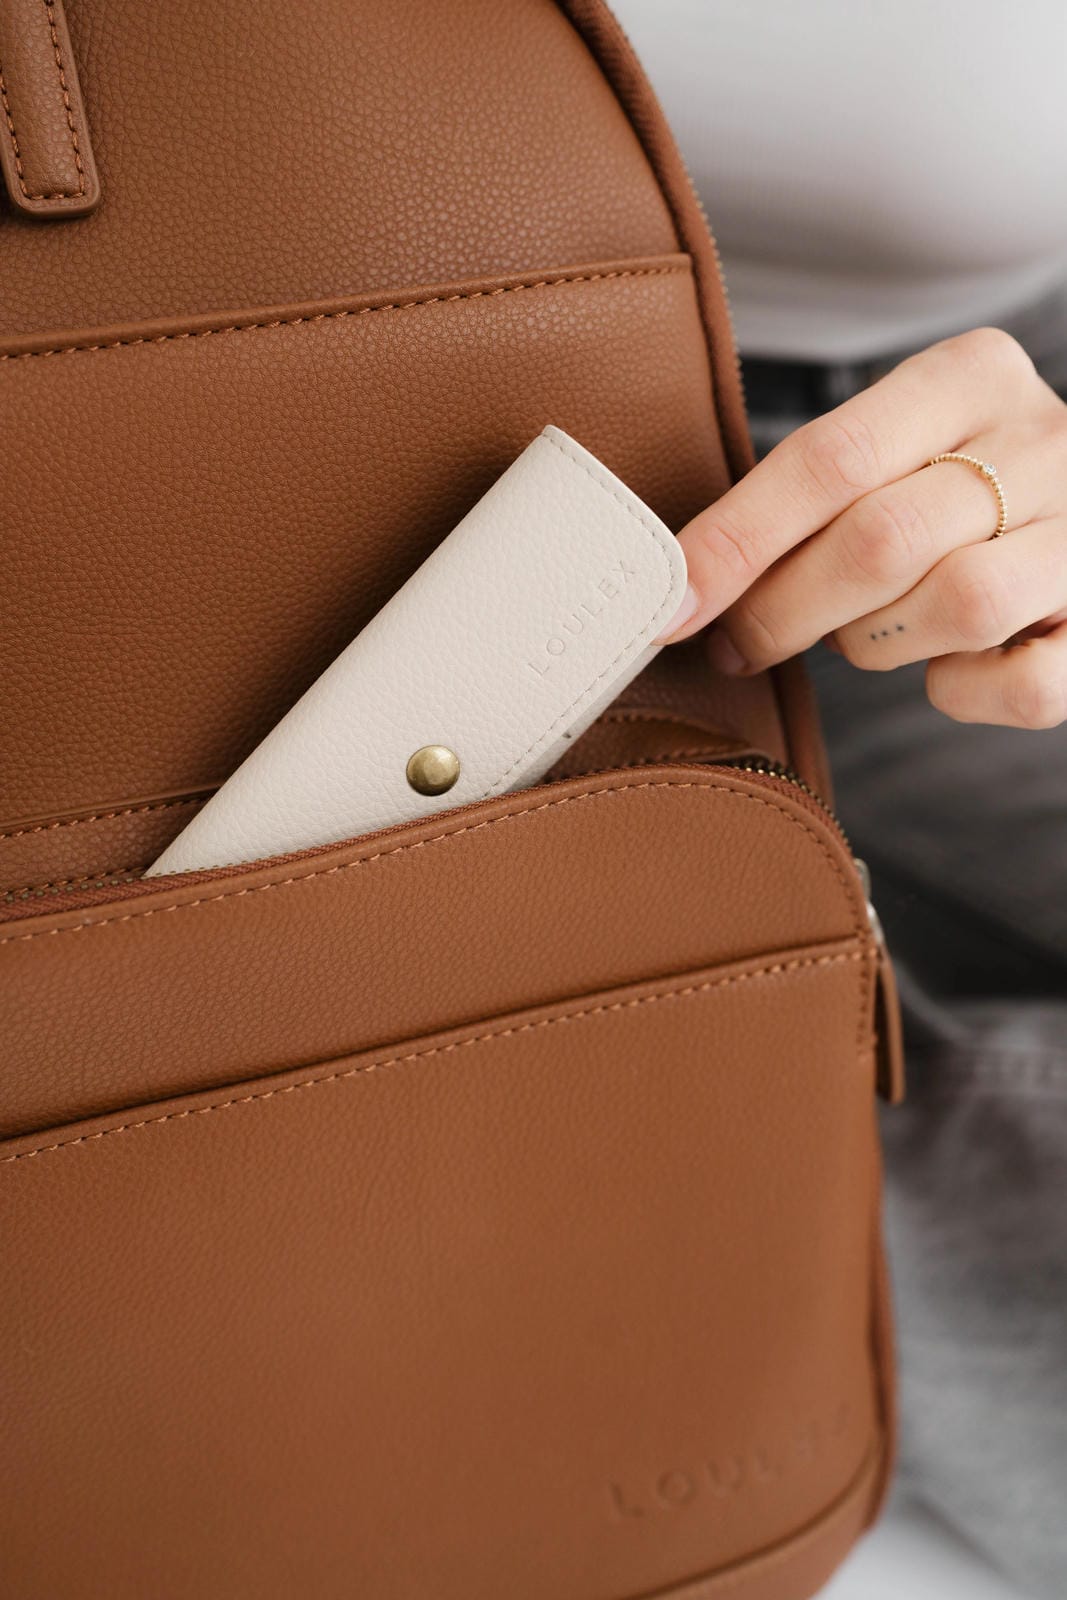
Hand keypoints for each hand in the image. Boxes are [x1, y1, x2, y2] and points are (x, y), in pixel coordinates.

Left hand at [660, 328, 1066, 728]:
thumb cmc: (953, 482)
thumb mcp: (894, 445)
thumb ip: (813, 491)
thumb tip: (690, 585)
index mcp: (971, 375)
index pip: (831, 458)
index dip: (739, 539)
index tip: (675, 603)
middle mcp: (1045, 439)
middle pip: (883, 539)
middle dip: (786, 609)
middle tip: (741, 643)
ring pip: (960, 606)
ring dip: (876, 642)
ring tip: (860, 632)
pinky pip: (1022, 685)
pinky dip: (962, 694)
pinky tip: (943, 666)